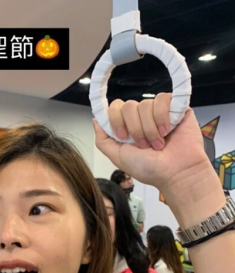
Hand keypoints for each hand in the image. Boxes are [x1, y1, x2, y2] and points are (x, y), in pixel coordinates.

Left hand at [94, 93, 224, 224]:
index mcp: (128, 127)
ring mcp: (159, 112)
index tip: (123, 136)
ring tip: (159, 143)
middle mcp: (142, 118)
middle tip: (145, 146)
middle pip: (128, 106)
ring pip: (145, 104)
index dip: (115, 120)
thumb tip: (96, 120)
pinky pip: (162, 98)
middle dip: (135, 129)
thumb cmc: (149, 169)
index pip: (115, 108)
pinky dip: (162, 116)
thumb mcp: (119, 157)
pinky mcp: (175, 107)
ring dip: (150, 129)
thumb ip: (103, 141)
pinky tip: (168, 130)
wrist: (176, 173)